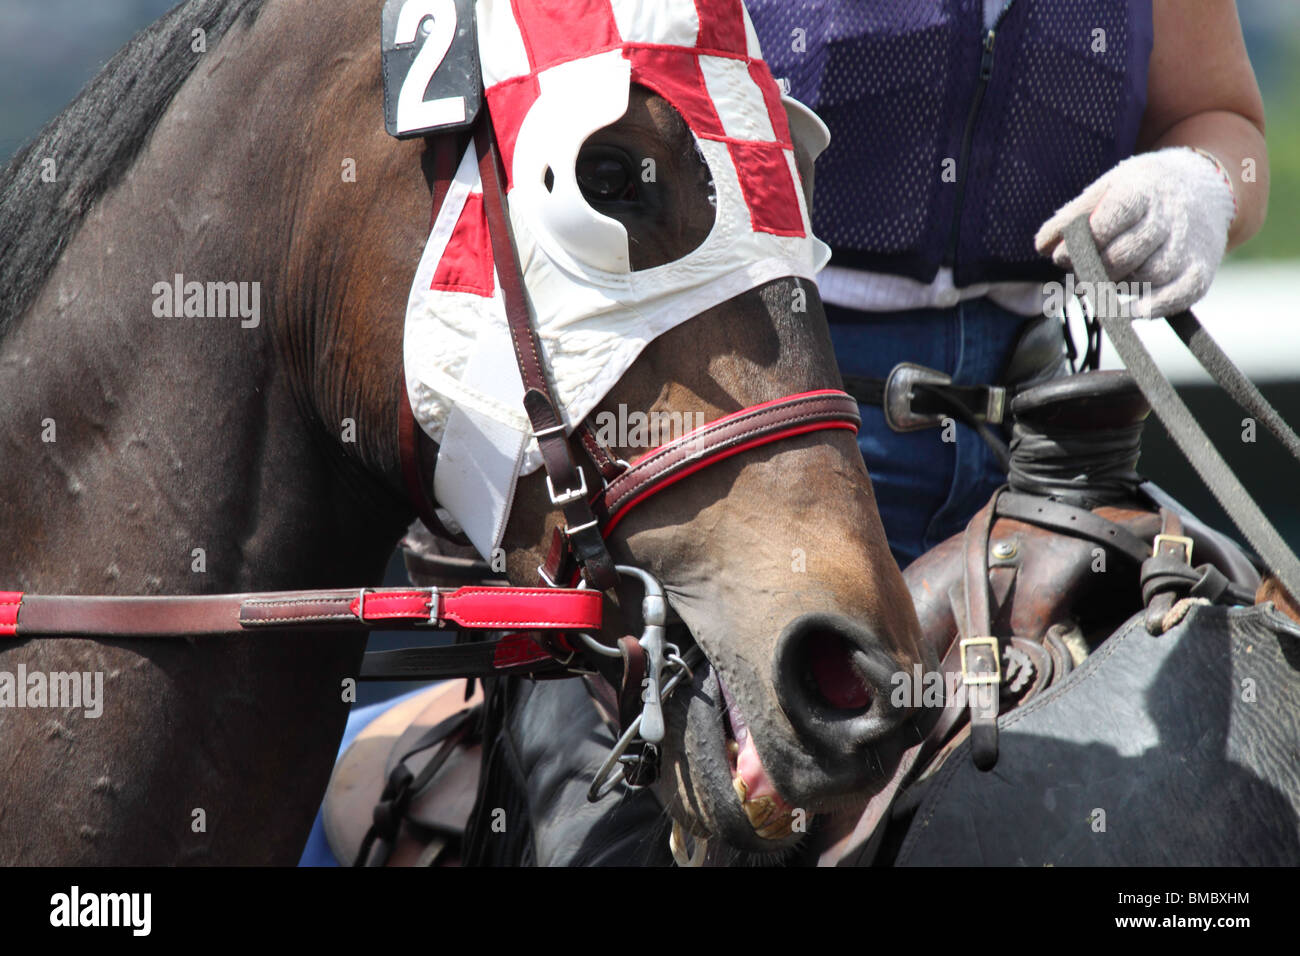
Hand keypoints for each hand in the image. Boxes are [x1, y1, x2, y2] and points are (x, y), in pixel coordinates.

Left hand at [1035, 147, 1236, 318]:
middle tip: (1081, 271)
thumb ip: (1072, 216)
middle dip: (1094, 269)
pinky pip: (1180, 296)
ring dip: (1120, 286)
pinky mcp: (1201, 270)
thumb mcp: (1106, 188)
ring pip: (1148, 277)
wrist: (1204, 185)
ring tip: (1108, 278)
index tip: (1061, 255)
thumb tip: (1042, 246)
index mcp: (1142, 192)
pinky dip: (1155, 308)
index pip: (1108, 222)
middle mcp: (1169, 218)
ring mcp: (1187, 246)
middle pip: (1124, 255)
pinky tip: (1131, 311)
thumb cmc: (1142, 192)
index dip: (1080, 243)